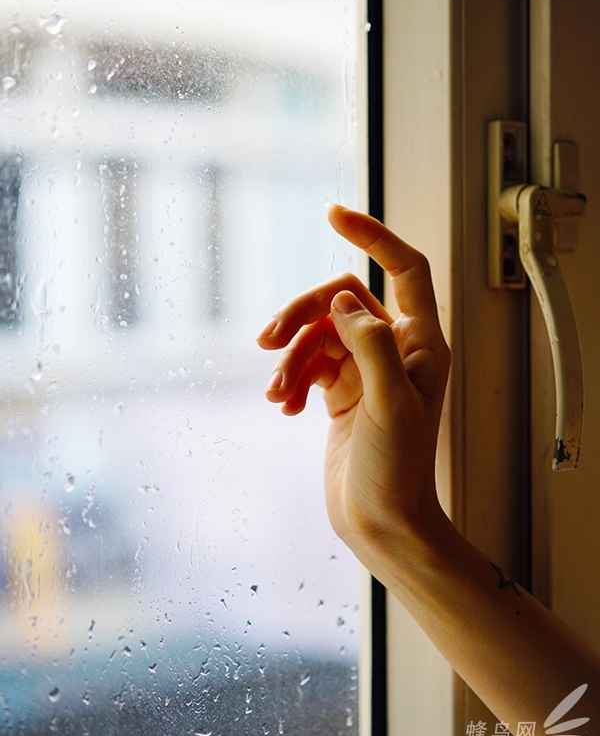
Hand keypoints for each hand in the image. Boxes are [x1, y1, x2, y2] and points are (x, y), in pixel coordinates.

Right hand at [256, 205, 450, 557]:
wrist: (380, 521)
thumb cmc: (396, 469)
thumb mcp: (389, 404)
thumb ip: (371, 344)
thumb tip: (341, 300)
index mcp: (421, 343)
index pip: (405, 268)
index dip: (374, 235)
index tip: (332, 213)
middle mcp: (395, 348)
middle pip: (340, 299)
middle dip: (301, 314)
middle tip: (268, 341)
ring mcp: (364, 368)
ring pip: (316, 332)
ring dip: (290, 357)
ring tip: (277, 392)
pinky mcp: (339, 390)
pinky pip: (307, 363)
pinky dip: (291, 378)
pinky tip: (285, 407)